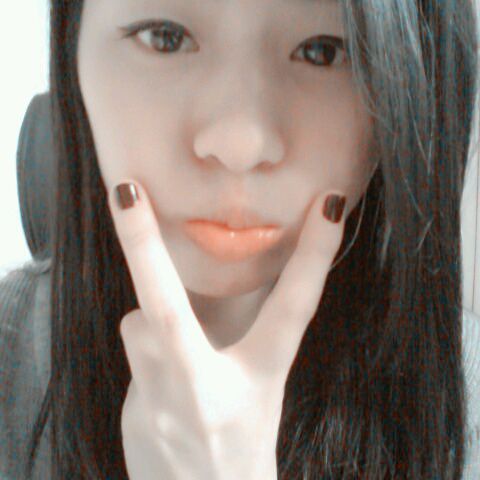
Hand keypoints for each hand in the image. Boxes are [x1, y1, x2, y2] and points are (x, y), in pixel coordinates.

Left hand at [108, 181, 346, 479]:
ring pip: (141, 326)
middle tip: (125, 191)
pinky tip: (165, 391)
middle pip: (167, 309)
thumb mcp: (257, 391)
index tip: (326, 205)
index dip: (314, 255)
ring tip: (178, 356)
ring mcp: (164, 407)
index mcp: (260, 378)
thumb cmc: (241, 445)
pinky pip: (136, 352)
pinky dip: (148, 352)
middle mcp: (209, 390)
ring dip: (154, 322)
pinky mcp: (134, 416)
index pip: (295, 307)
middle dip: (142, 246)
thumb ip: (234, 342)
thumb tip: (194, 293)